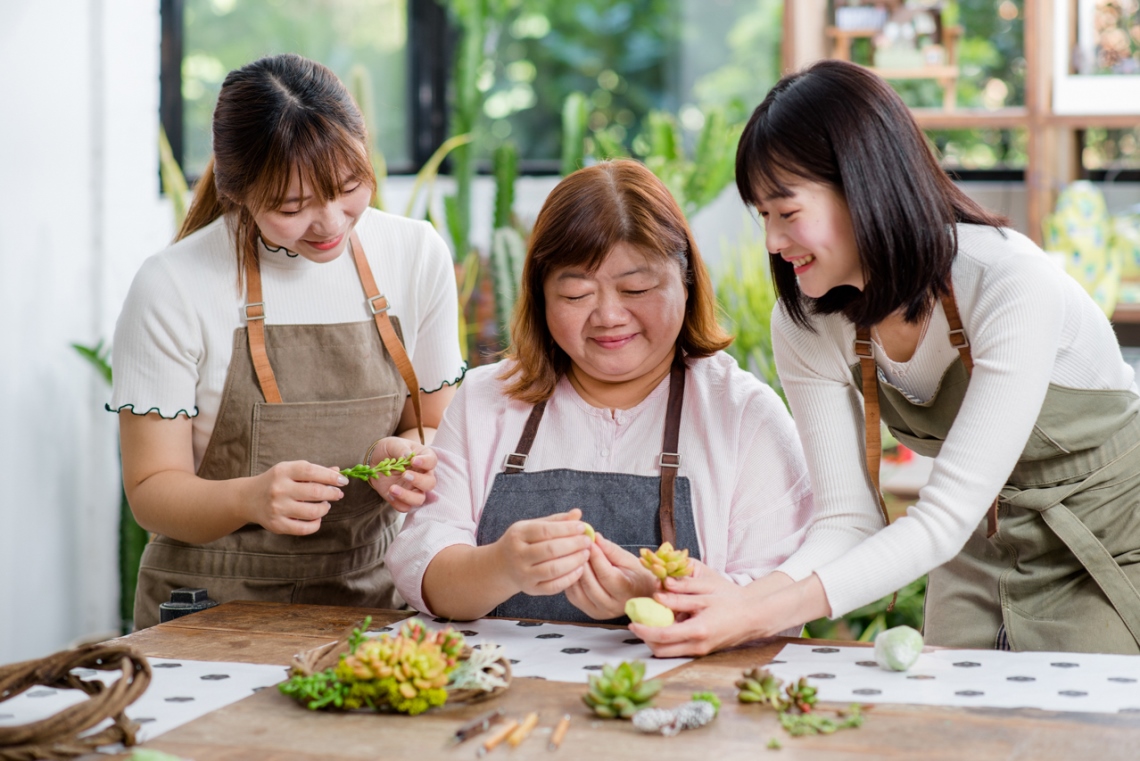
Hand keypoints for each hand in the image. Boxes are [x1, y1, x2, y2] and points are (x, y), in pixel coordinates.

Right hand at [249, 460, 346, 535]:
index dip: (331, 476)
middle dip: (332, 493)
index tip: (343, 481)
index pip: (312, 471)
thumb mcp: (290, 470)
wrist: (248, 498)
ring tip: (325, 505)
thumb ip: (313, 471)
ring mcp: (277, 508)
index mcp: (283, 471)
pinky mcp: (277, 525)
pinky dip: (316, 524)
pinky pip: (304, 528)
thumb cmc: (275, 482)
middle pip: (315, 492)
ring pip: (312, 512)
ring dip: (325, 508)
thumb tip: (338, 472)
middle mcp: (279, 489)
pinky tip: (317, 518)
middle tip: (337, 494)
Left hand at [364, 437, 436, 511]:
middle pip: (430, 483)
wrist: (376, 460)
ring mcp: (413, 489)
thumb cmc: (390, 449)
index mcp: (424, 459)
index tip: (413, 460)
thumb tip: (407, 456)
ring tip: (392, 488)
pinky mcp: (402, 498)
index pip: (432, 461)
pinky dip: (397, 503)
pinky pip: (405, 507)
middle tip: (404, 474)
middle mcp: (423, 476)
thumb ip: (401, 449)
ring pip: (419, 499)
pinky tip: (388, 493)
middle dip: (419, 481)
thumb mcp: (393, 444)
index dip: (425, 462)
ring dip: (407, 496)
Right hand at [492, 508, 592, 596]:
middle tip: (588, 541)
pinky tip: (580, 569)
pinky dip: (569, 578)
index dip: (566, 529)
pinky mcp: (531, 589)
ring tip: (586, 554)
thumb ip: (556, 521)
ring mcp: (523, 574)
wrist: (503, 566)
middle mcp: (518, 555)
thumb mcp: (533, 527)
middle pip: (550, 550)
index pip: (545, 531)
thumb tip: (578, 514)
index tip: (583, 527)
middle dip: (573, 545)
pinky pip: (553, 586)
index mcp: (518, 535)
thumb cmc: (523, 542)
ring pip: (552, 569)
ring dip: (574, 562)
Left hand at [565, 535, 658, 619]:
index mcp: (627, 592)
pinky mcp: (589, 613)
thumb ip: (611, 550)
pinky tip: (573, 568)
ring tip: (575, 555)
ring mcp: (600, 612)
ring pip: (579, 592)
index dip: (596, 557)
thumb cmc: (635, 574)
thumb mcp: (628, 560)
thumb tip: (595, 537)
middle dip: (583, 563)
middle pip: (590, 585)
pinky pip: (574, 596)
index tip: (590, 542)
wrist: (639, 594)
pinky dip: (571, 581)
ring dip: (574, 572)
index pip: (607, 575)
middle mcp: (613, 606)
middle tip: (579, 546)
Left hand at [629, 568, 798, 657]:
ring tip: (650, 620)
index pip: (663, 636)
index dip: (644, 630)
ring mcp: (700, 651)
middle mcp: (698, 646)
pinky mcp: (701, 651)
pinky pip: (678, 649)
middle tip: (638, 621)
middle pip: (661, 650)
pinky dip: (667, 640)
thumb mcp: (705, 593)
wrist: (753, 616)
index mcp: (698, 631)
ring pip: (668, 652)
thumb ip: (680, 595)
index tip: (631, 622)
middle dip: (646, 638)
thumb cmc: (731, 601)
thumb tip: (657, 596)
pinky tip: (667, 623)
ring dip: (655, 640)